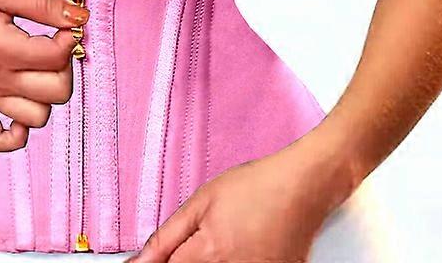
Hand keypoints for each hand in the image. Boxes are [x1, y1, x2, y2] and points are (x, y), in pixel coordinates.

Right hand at [0, 0, 89, 152]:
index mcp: (2, 48)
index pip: (58, 57)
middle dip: (65, 67)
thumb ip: (40, 3)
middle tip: (53, 45)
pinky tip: (19, 108)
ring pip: (36, 118)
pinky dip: (14, 135)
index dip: (70, 37)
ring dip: (46, 95)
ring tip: (35, 69)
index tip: (63, 24)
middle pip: (56, 92)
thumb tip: (77, 16)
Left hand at [124, 139, 353, 262]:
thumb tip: (139, 262)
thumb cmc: (256, 186)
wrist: (302, 187)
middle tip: (197, 243)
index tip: (149, 262)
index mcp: (210, 254)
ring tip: (223, 239)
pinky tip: (238, 246)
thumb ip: (167, 236)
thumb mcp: (202, 201)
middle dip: (183, 261)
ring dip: (206, 262)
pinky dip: (231, 262)